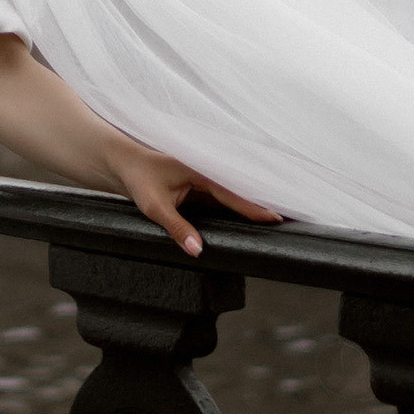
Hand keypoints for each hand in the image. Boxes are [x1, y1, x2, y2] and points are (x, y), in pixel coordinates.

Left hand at [106, 140, 281, 261]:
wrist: (125, 162)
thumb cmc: (139, 179)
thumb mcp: (155, 207)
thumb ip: (177, 227)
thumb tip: (198, 250)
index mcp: (200, 170)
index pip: (233, 192)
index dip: (254, 207)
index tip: (275, 218)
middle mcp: (208, 170)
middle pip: (242, 189)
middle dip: (263, 203)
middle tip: (288, 219)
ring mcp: (206, 176)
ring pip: (235, 191)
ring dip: (253, 203)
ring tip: (278, 219)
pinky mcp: (202, 183)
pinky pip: (225, 194)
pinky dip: (239, 204)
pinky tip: (252, 215)